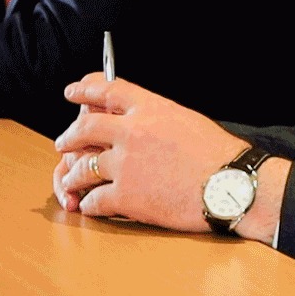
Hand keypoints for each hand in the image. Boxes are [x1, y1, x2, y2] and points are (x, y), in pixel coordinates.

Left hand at [52, 76, 246, 232]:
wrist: (231, 186)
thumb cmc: (217, 155)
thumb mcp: (185, 120)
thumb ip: (154, 116)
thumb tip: (134, 120)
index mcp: (150, 108)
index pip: (107, 88)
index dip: (85, 89)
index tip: (72, 92)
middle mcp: (132, 131)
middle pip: (84, 128)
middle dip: (69, 137)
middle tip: (63, 144)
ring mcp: (125, 164)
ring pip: (81, 167)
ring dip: (72, 176)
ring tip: (71, 182)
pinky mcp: (126, 196)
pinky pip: (94, 200)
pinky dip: (89, 205)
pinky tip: (90, 206)